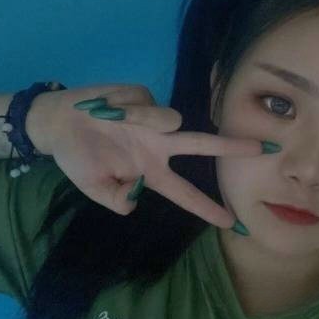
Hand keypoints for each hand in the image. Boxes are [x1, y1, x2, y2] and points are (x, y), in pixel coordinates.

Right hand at [45, 83, 263, 226]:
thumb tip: (136, 200)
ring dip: (143, 120)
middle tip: (262, 148)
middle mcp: (158, 146)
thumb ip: (115, 199)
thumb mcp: (93, 187)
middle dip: (230, 147)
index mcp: (149, 171)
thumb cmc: (76, 158)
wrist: (56, 122)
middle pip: (201, 146)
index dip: (206, 207)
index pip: (184, 193)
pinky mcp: (144, 97)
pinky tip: (106, 108)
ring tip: (112, 119)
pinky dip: (124, 106)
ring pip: (169, 119)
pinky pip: (145, 101)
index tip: (232, 222)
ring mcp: (153, 120)